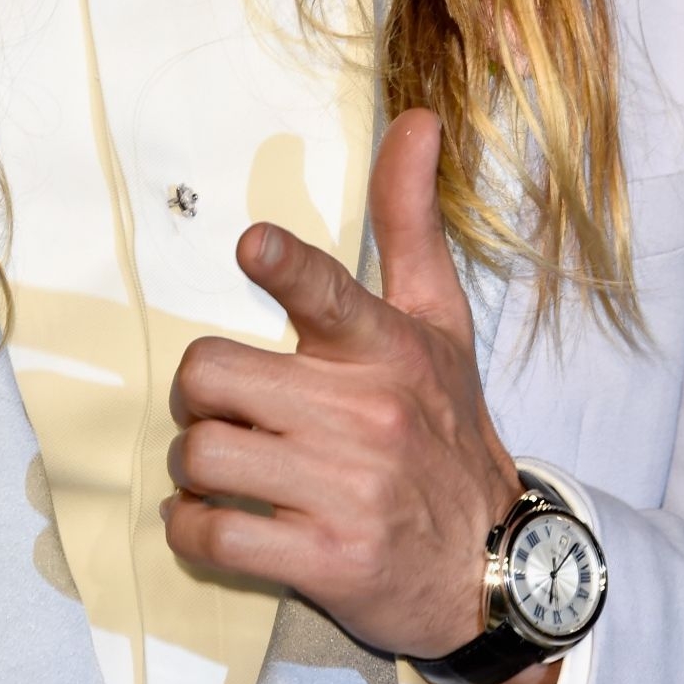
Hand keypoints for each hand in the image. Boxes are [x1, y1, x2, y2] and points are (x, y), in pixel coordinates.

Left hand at [163, 110, 553, 683]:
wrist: (491, 566)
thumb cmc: (446, 427)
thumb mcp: (439, 319)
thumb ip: (409, 220)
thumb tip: (418, 117)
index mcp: (384, 346)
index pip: (328, 293)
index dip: (284, 266)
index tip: (254, 245)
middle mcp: (364, 413)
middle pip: (211, 374)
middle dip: (198, 392)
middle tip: (221, 405)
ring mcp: (345, 489)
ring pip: (203, 454)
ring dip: (193, 465)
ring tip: (223, 467)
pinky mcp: (324, 561)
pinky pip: (214, 534)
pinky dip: (192, 528)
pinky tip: (213, 519)